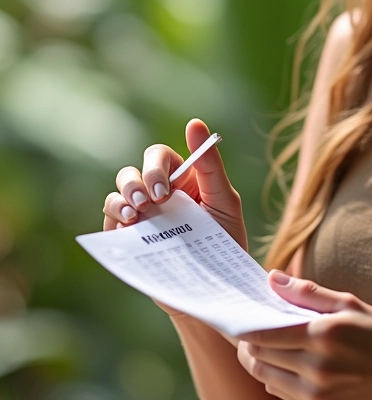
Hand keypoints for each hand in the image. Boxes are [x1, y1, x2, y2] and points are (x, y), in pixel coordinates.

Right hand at [101, 118, 247, 315]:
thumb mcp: (224, 198)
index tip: (163, 190)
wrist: (216, 284)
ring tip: (136, 218)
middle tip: (148, 203)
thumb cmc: (226, 238)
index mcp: (182, 178)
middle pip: (131, 173)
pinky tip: (129, 231)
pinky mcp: (130, 239)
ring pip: (116, 195)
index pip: (157, 156)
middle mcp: (158, 193)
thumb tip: (195, 123)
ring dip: (120, 202)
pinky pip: (110, 223)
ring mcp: (142, 216)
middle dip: (134, 184)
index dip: (154, 168)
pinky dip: (113, 222)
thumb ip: (210, 163)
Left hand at [236, 271, 371, 399]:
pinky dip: (278, 380)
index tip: (241, 314)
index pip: (262, 334)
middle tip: (253, 327)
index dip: (245, 325)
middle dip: (249, 343)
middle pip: (258, 358)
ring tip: (271, 345)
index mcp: (322, 336)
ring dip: (262, 362)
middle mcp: (315, 370)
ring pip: (266, 380)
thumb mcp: (352, 305)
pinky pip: (284, 396)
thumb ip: (309, 293)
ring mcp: (317, 397)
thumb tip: (273, 278)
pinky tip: (292, 365)